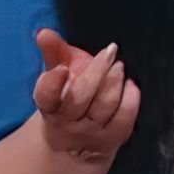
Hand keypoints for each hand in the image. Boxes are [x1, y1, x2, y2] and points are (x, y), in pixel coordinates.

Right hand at [32, 29, 139, 163]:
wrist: (73, 140)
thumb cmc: (65, 96)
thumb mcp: (57, 72)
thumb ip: (53, 51)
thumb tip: (43, 33)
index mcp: (48, 104)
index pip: (46, 96)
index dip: (52, 83)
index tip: (62, 68)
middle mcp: (67, 121)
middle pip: (80, 96)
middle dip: (96, 71)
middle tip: (109, 51)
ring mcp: (90, 132)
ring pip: (104, 105)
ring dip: (114, 81)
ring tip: (119, 66)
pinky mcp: (111, 139)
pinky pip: (124, 117)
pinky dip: (130, 97)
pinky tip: (130, 84)